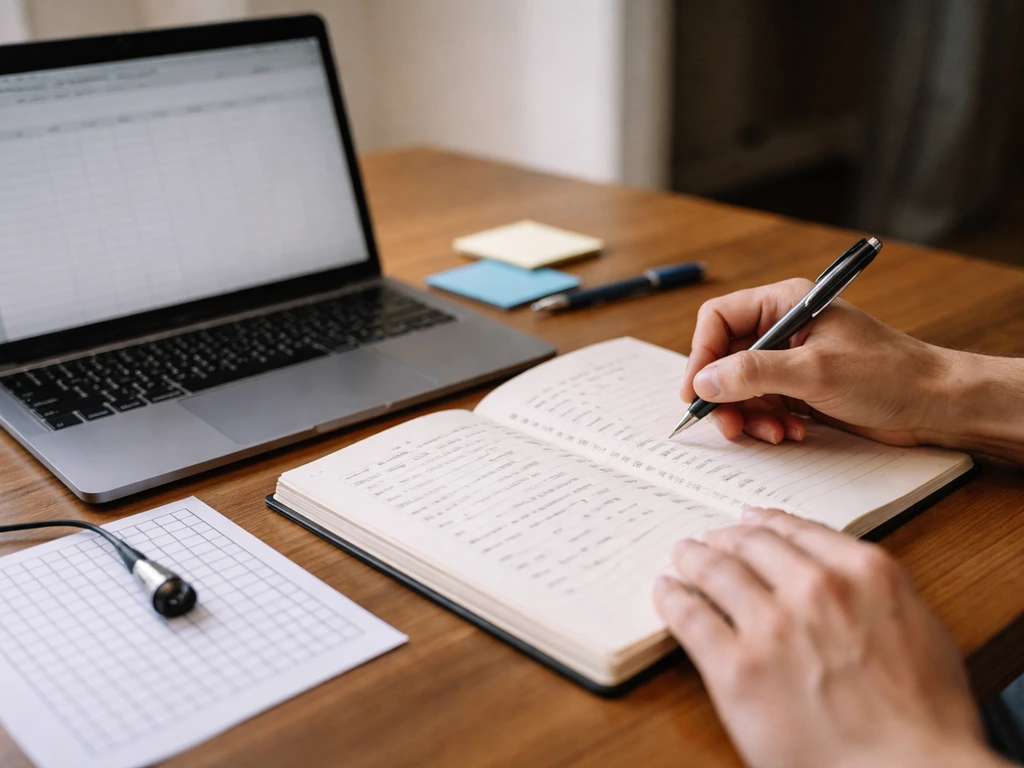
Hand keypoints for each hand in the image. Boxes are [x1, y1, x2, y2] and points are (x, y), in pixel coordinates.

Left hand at [653, 508, 1005, 767]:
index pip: (800, 531)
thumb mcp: (921, 631)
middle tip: (711, 539)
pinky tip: (665, 591)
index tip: (752, 520)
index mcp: (865, 574)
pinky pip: (690, 617)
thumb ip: (877, 595)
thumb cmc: (927, 720)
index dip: (768, 524)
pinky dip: (672, 598)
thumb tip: (850, 582)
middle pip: (752, 545)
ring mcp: (770, 626)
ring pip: (715, 571)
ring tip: (683, 556)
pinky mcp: (735, 667)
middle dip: (726, 539)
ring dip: (694, 558)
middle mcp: (813, 588)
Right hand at [680, 278, 954, 446]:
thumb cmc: (888, 375)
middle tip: (728, 425)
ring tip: (773, 432)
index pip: (719, 319)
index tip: (697, 391)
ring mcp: (791, 359)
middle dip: (725, 395)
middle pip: (725, 357)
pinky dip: (769, 421)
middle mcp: (784, 328)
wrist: (935, 404)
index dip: (702, 354)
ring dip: (749, 414)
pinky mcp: (801, 387)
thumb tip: (704, 381)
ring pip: (742, 386)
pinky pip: (764, 404)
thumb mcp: (814, 372)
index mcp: (785, 304)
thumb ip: (753, 374)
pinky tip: (791, 432)